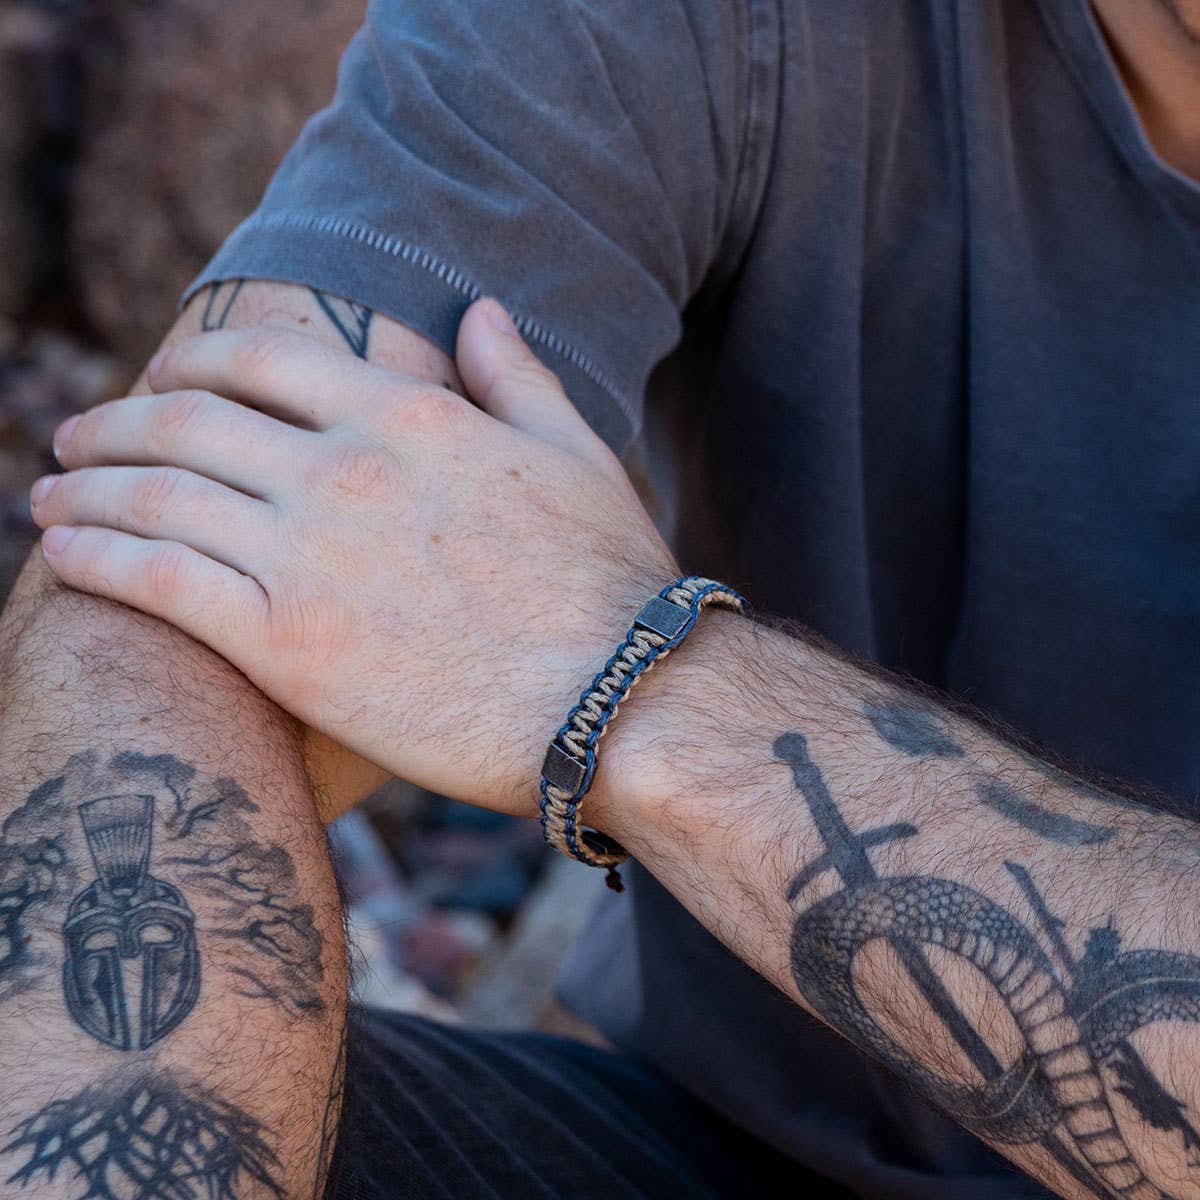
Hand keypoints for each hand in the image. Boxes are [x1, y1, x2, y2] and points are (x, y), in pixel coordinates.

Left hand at [30, 299, 676, 814]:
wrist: (621, 701)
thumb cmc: (610, 583)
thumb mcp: (574, 456)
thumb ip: (515, 376)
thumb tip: (479, 311)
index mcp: (409, 416)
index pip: (260, 360)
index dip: (190, 359)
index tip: (160, 377)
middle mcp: (344, 471)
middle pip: (186, 420)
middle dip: (114, 420)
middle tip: (76, 435)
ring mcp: (309, 558)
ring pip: (154, 496)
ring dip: (83, 487)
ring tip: (49, 496)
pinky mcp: (288, 648)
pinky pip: (157, 582)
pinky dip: (93, 557)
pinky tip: (61, 553)